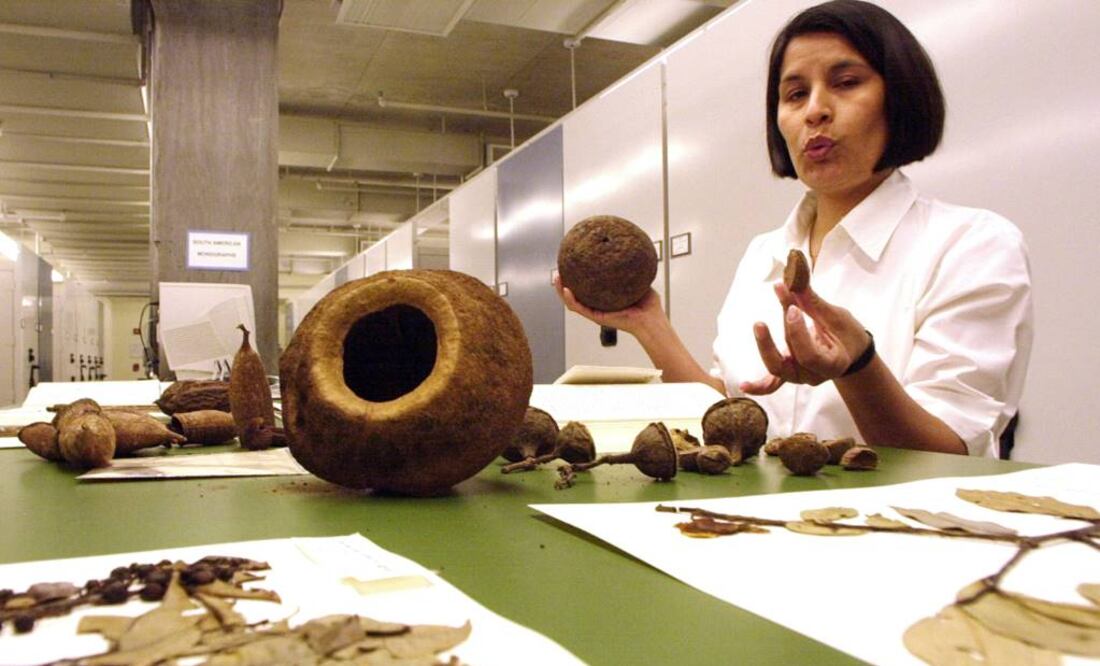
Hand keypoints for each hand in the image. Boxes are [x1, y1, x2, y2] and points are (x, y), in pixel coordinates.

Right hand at [553, 275, 661, 335]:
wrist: (652, 320)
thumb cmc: (649, 306)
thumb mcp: (638, 281)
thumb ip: (632, 270)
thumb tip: (631, 253)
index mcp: (606, 299)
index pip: (588, 288)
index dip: (578, 278)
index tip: (572, 265)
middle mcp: (599, 306)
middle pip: (576, 295)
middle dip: (564, 283)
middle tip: (559, 270)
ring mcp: (597, 312)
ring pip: (573, 302)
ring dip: (561, 291)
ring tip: (556, 279)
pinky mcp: (597, 317)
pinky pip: (579, 309)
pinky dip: (570, 300)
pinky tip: (565, 290)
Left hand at [739, 282, 870, 394]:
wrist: (851, 353)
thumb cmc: (847, 335)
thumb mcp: (836, 317)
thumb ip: (812, 303)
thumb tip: (791, 281)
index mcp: (832, 364)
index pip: (809, 355)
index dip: (798, 333)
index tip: (792, 309)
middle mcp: (813, 376)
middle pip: (789, 361)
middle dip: (780, 336)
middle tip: (777, 311)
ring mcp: (799, 377)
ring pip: (777, 367)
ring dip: (766, 346)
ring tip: (759, 324)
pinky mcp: (788, 374)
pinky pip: (771, 384)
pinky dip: (758, 386)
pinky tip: (743, 385)